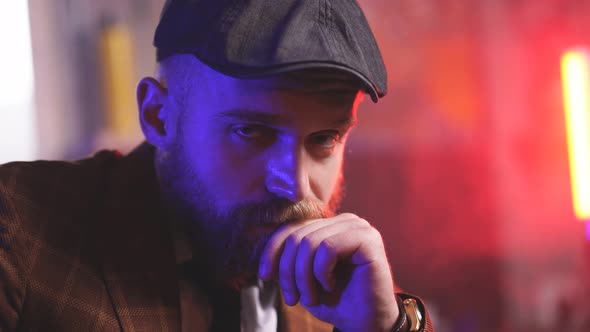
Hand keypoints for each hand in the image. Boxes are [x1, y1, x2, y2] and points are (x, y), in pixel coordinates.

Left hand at [258, 213, 398, 331]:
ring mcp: (359, 227)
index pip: (291, 228)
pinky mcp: (368, 239)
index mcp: (330, 225)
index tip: (265, 276)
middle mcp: (345, 221)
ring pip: (310, 242)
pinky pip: (328, 248)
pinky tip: (331, 286)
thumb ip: (289, 258)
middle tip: (292, 298)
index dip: (272, 252)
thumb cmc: (336, 301)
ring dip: (303, 277)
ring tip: (311, 298)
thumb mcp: (303, 277)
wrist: (364, 324)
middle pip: (298, 236)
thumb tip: (265, 250)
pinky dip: (322, 273)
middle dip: (288, 271)